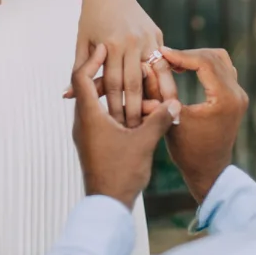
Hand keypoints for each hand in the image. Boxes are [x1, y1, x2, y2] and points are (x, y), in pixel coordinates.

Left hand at [68, 0, 177, 127]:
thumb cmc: (91, 17)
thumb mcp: (82, 42)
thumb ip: (79, 70)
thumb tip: (67, 96)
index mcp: (110, 45)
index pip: (112, 85)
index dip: (113, 109)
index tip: (115, 129)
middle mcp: (130, 41)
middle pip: (133, 84)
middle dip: (134, 110)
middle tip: (134, 132)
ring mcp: (147, 37)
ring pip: (153, 75)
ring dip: (155, 98)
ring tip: (156, 119)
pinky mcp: (157, 35)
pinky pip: (163, 63)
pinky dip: (165, 81)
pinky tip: (166, 98)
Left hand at [72, 45, 180, 209]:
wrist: (107, 207)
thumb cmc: (121, 173)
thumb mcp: (144, 142)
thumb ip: (159, 119)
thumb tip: (174, 101)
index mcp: (88, 116)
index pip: (81, 77)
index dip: (92, 60)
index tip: (104, 47)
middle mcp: (83, 122)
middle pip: (88, 88)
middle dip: (108, 75)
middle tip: (122, 62)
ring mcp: (86, 135)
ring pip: (97, 105)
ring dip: (115, 96)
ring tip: (135, 90)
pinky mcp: (93, 145)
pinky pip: (101, 119)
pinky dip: (115, 111)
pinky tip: (134, 112)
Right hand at [144, 48, 247, 203]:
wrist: (208, 172)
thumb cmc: (187, 150)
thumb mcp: (171, 117)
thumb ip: (161, 88)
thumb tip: (151, 61)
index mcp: (225, 99)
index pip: (204, 62)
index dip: (181, 55)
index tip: (161, 53)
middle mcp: (237, 94)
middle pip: (213, 57)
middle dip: (187, 54)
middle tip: (165, 58)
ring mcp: (239, 95)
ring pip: (220, 59)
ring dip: (197, 58)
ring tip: (174, 64)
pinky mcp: (236, 97)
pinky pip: (222, 69)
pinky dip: (204, 65)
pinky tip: (186, 70)